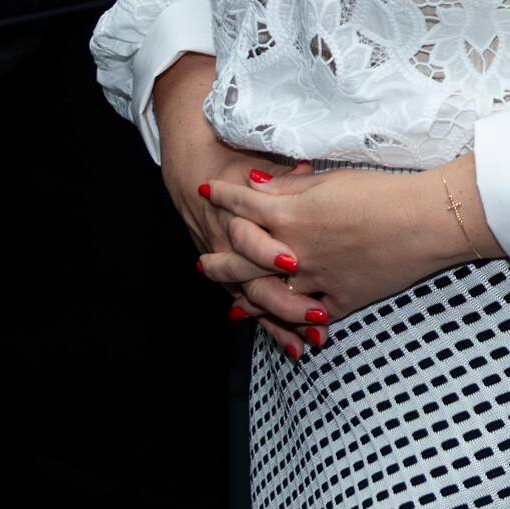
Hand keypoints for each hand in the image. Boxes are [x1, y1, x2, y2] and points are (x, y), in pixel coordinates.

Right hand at [152, 51, 322, 356]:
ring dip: (282, 323)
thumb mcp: (255, 163)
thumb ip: (280, 176)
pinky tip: (294, 347)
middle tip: (318, 313)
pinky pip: (253, 308)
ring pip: (256, 303)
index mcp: (237, 215)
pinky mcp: (231, 279)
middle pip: (255, 282)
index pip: (249, 239)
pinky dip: (272, 327)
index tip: (294, 262)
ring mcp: (230, 267)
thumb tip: (304, 171)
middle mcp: (230, 247)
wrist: (191, 170)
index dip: (268, 252)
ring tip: (311, 341)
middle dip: (285, 301)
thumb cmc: (231, 161)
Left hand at [205, 155, 498, 323]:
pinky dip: (291, 322)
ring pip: (268, 294)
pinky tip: (280, 326)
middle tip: (202, 261)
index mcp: (292, 215)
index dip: (223, 195)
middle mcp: (295, 251)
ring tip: (231, 300)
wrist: (425, 221)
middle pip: (244, 258)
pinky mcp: (340, 300)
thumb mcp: (332, 180)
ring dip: (246, 296)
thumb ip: (288, 188)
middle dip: (220, 259)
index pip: (244, 204)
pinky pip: (307, 315)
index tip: (206, 190)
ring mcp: (316, 280)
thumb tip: (255, 184)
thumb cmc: (384, 192)